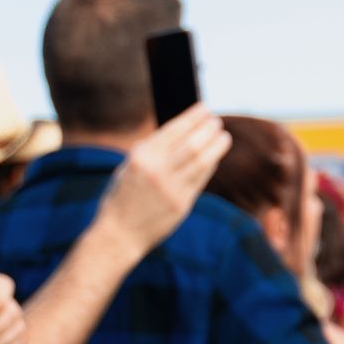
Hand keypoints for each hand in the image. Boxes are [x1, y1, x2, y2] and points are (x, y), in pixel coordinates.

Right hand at [96, 106, 232, 260]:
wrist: (119, 233)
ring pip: (202, 161)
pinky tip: (214, 157)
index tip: (204, 109)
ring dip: (216, 146)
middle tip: (217, 122)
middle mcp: (157, 171)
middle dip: (208, 130)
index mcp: (141, 157)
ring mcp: (171, 189)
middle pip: (192, 144)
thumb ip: (152, 151)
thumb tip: (180, 131)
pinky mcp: (182, 204)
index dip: (192, 118)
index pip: (173, 130)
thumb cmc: (123, 196)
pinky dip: (210, 165)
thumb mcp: (129, 166)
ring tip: (224, 137)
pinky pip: (201, 179)